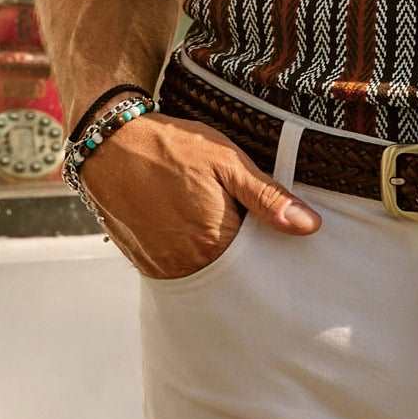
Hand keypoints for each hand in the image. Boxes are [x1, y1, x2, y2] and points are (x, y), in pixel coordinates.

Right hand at [79, 111, 321, 278]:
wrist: (108, 141)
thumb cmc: (170, 146)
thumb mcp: (226, 160)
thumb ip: (267, 196)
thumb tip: (309, 226)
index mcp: (214, 243)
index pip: (258, 266)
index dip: (269, 251)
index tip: (273, 234)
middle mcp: (186, 265)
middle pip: (230, 276)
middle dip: (242, 257)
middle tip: (242, 223)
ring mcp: (160, 267)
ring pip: (202, 275)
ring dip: (213, 257)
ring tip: (211, 220)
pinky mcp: (141, 261)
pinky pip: (176, 270)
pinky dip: (187, 255)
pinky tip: (188, 226)